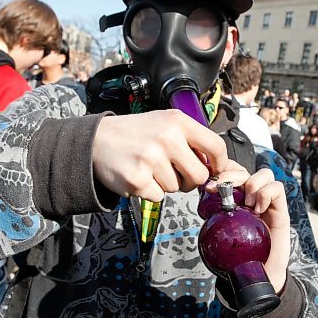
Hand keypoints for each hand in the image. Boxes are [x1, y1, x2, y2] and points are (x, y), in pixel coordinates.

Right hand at [93, 109, 231, 201]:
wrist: (98, 139)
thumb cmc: (136, 133)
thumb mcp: (165, 123)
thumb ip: (190, 139)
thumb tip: (215, 167)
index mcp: (178, 121)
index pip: (216, 147)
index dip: (219, 164)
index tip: (214, 170)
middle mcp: (167, 138)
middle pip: (199, 175)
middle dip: (189, 180)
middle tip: (173, 171)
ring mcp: (152, 159)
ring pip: (177, 188)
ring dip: (165, 183)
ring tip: (148, 167)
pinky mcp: (138, 180)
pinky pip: (158, 196)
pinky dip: (149, 190)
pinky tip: (138, 175)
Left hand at [206, 168, 289, 293]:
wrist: (262, 272)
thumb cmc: (240, 253)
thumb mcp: (222, 232)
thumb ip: (215, 217)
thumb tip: (199, 204)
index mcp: (236, 196)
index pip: (231, 170)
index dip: (221, 168)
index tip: (208, 182)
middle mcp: (252, 195)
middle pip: (244, 170)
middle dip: (229, 175)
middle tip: (218, 188)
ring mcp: (268, 200)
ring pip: (264, 174)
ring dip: (251, 184)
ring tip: (246, 205)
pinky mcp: (281, 209)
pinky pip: (277, 188)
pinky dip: (266, 194)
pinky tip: (258, 210)